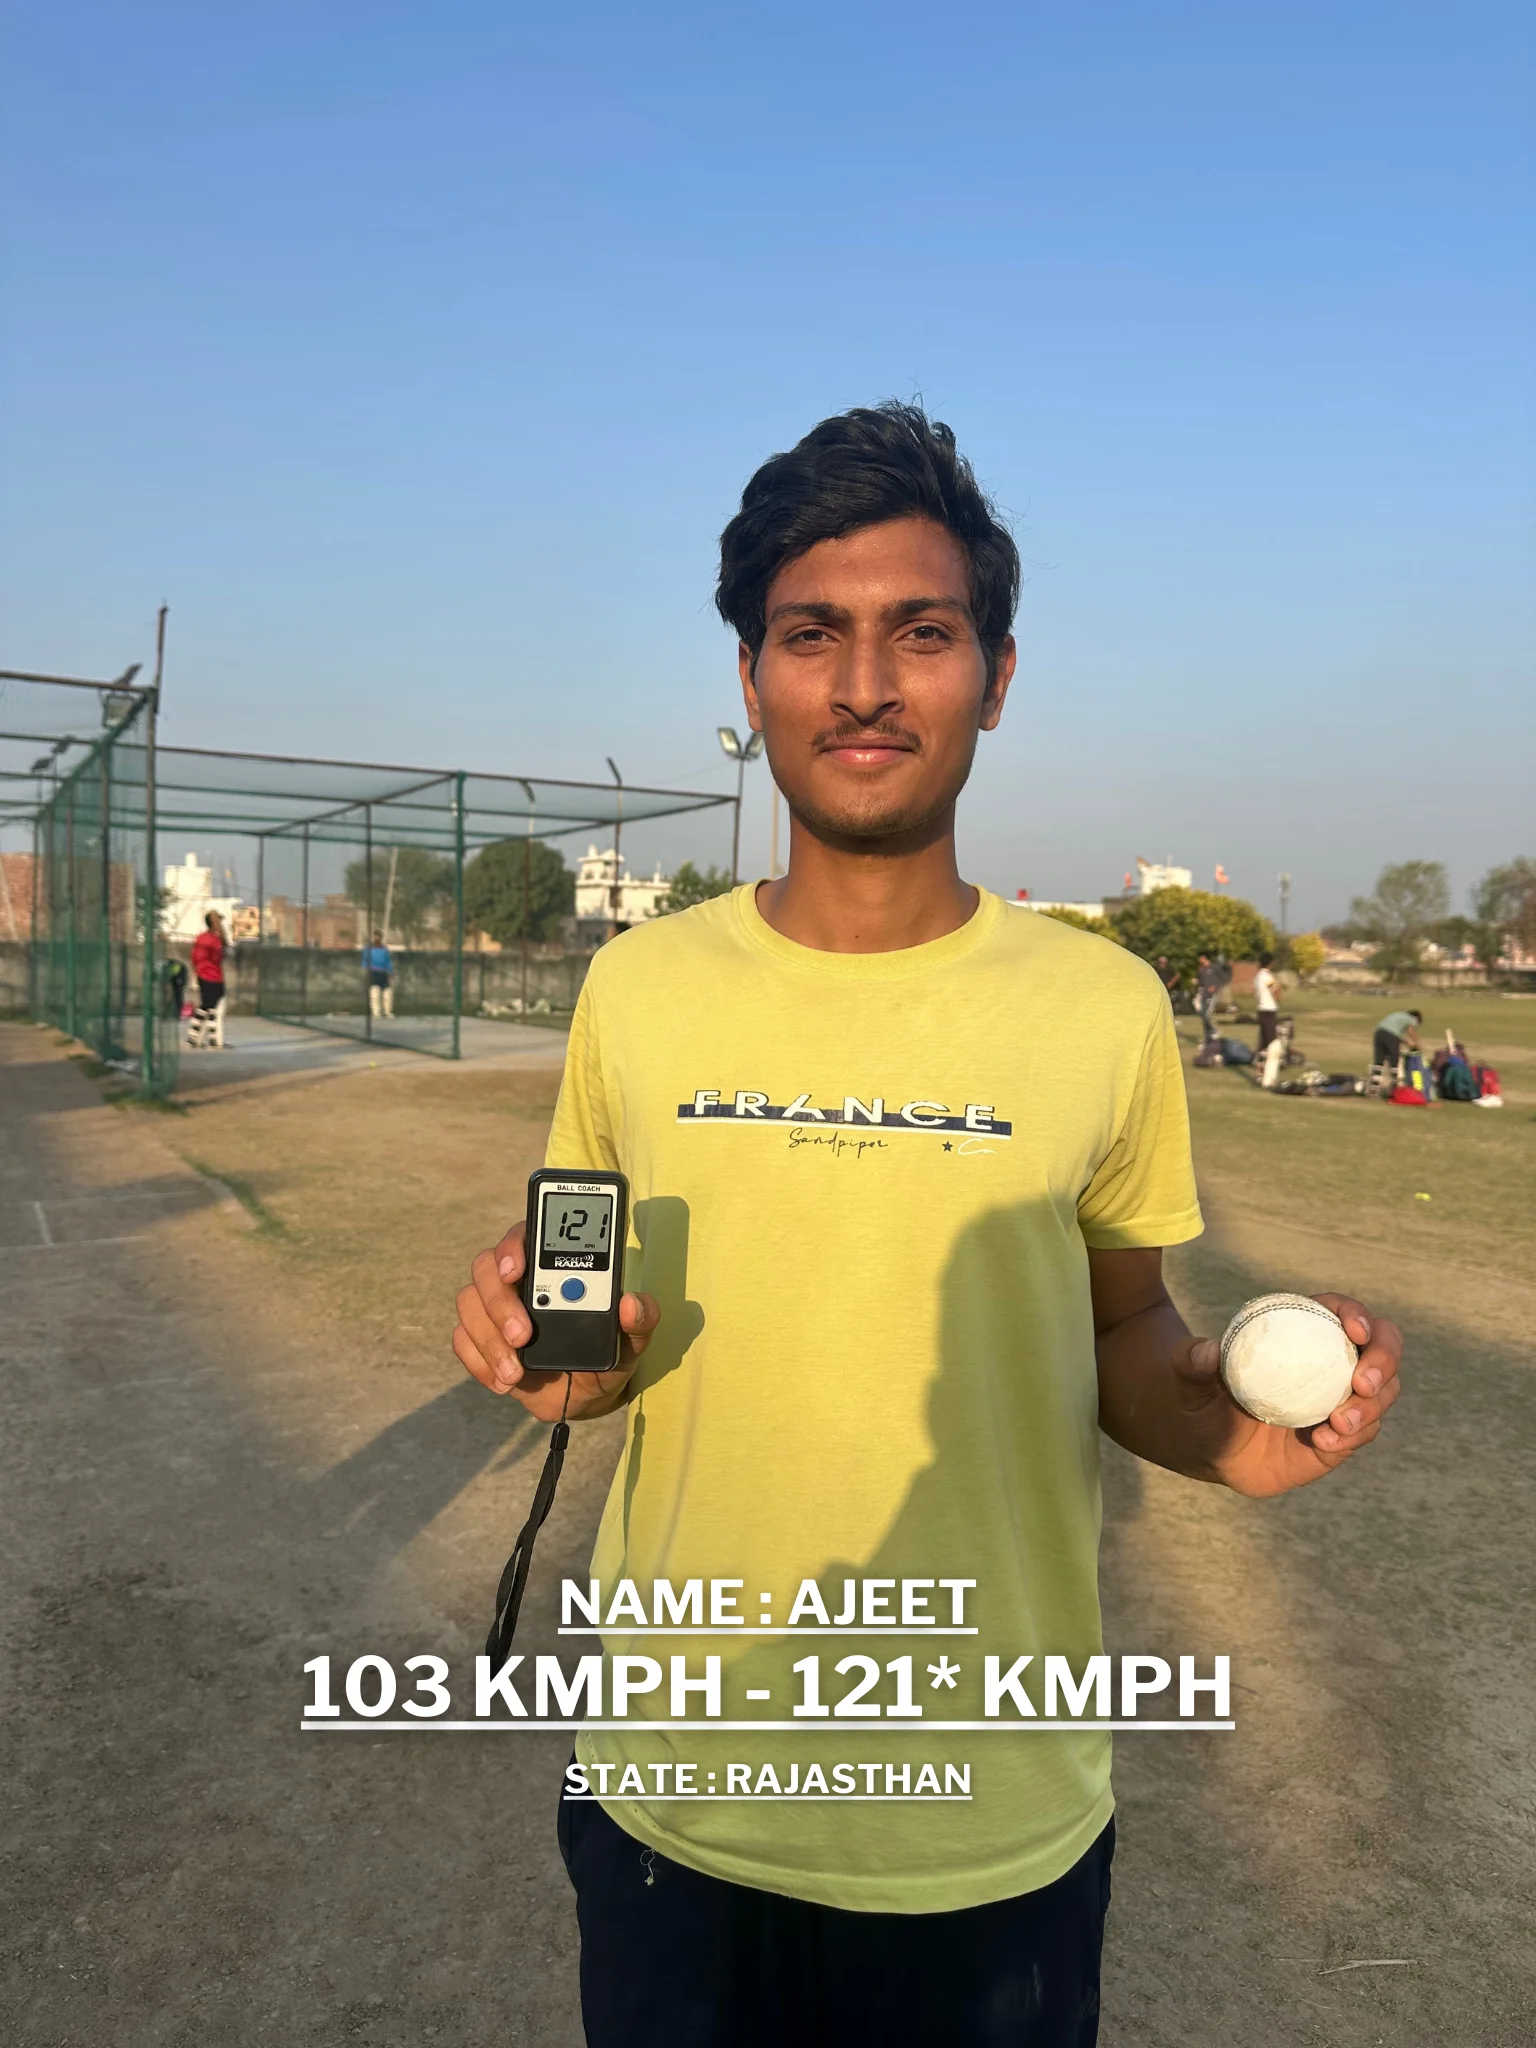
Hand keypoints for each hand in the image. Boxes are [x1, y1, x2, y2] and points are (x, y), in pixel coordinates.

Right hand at [453, 1221, 659, 1421]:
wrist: (590, 1394)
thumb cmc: (610, 1351)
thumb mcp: (634, 1337)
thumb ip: (642, 1318)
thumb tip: (631, 1304)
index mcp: (553, 1264)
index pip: (524, 1235)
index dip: (513, 1245)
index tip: (517, 1269)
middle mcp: (518, 1280)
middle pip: (486, 1267)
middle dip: (499, 1302)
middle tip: (523, 1335)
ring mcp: (495, 1309)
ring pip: (469, 1303)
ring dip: (488, 1338)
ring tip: (515, 1372)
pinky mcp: (482, 1340)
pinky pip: (462, 1340)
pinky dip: (479, 1361)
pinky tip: (504, 1380)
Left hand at [1172, 1295, 1402, 1496]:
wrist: (1209, 1446)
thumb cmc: (1203, 1399)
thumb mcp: (1189, 1378)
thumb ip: (1192, 1361)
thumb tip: (1208, 1352)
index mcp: (1304, 1332)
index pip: (1342, 1313)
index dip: (1357, 1315)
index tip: (1354, 1331)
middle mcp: (1332, 1361)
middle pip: (1383, 1348)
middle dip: (1384, 1359)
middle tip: (1362, 1383)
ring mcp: (1341, 1399)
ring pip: (1382, 1393)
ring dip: (1372, 1407)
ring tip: (1338, 1423)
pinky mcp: (1341, 1436)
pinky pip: (1363, 1433)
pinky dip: (1352, 1436)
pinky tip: (1324, 1442)